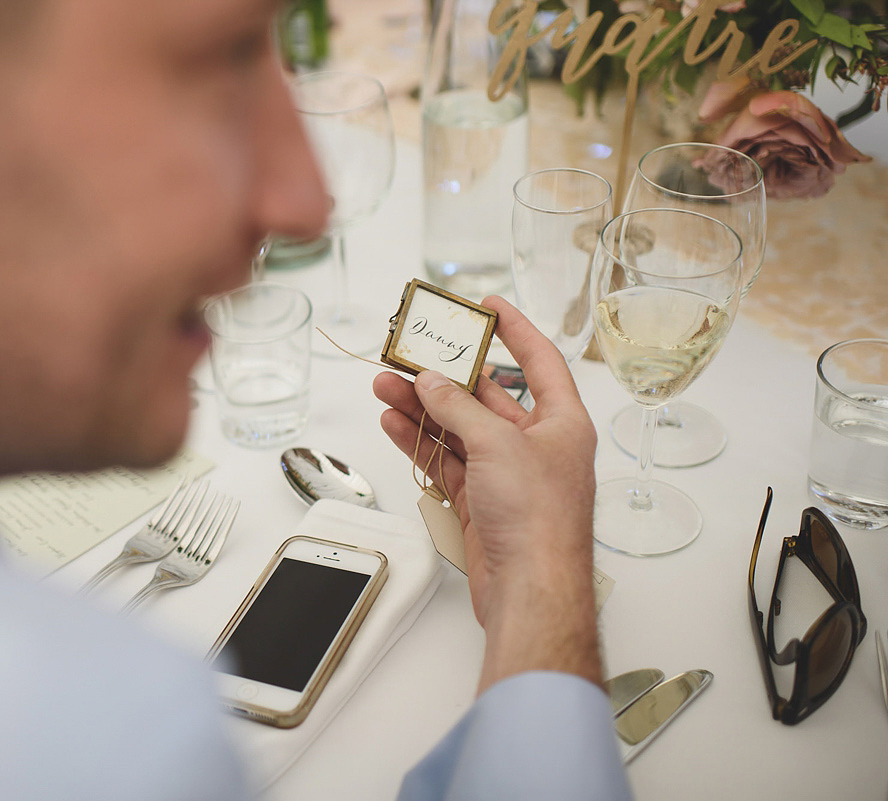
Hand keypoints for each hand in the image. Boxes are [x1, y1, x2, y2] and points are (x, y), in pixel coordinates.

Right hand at [372, 296, 600, 689]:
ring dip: (422, 408)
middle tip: (411, 354)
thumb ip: (458, 409)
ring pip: (459, 430)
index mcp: (561, 422)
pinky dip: (420, 443)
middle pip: (487, 397)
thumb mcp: (497, 445)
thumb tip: (432, 383)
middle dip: (445, 376)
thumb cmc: (539, 520)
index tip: (488, 307)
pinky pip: (446, 461)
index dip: (514, 329)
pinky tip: (394, 424)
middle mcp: (536, 445)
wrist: (531, 589)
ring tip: (385, 386)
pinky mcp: (481, 502)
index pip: (539, 360)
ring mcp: (507, 475)